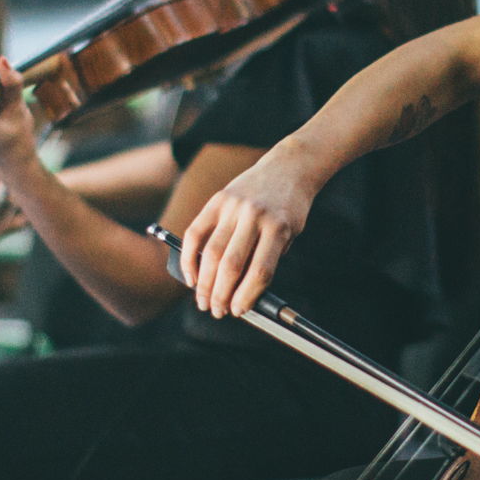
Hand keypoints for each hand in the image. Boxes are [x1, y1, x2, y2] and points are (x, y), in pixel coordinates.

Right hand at [179, 145, 319, 317]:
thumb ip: (266, 258)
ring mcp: (233, 206)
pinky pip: (196, 232)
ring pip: (211, 252)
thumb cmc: (289, 207)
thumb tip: (238, 291)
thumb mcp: (290, 234)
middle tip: (216, 311)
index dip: (247, 296)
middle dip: (221, 295)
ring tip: (203, 300)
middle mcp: (254, 216)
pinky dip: (189, 256)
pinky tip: (190, 275)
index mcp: (278, 228)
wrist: (288, 168)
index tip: (238, 311)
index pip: (260, 271)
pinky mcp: (217, 200)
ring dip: (204, 283)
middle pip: (231, 265)